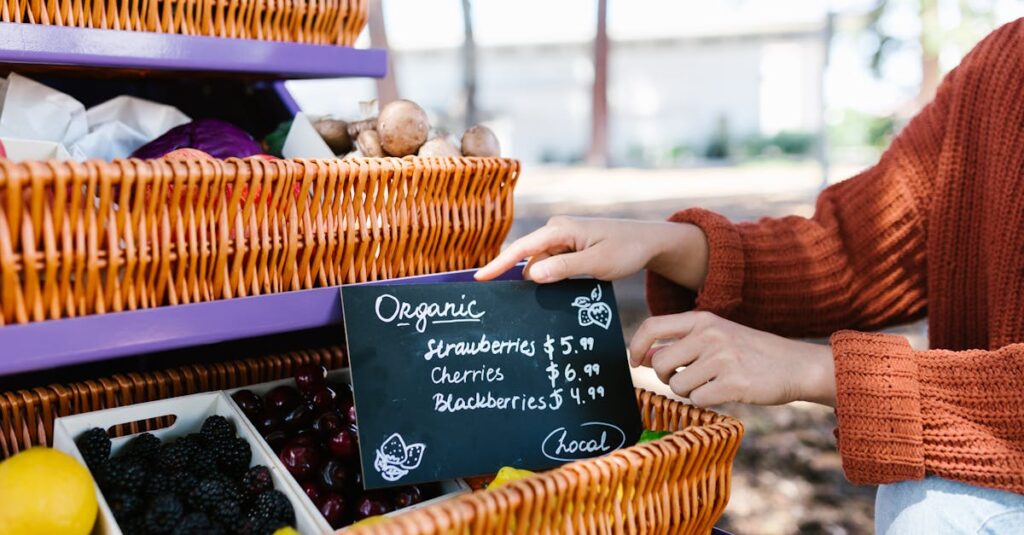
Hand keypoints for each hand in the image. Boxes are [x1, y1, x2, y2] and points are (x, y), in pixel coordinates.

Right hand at [475, 216, 708, 287]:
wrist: (648, 241)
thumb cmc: (625, 250)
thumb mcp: (597, 263)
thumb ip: (564, 268)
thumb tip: (531, 275)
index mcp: (560, 229)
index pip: (522, 248)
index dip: (499, 264)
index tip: (479, 278)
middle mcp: (556, 230)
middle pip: (527, 258)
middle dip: (515, 277)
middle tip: (500, 300)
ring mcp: (562, 239)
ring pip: (539, 264)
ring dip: (536, 282)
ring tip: (527, 302)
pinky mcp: (568, 248)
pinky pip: (550, 265)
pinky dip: (548, 279)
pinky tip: (547, 294)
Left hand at [631, 311, 835, 406]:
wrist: (796, 365)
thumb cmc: (750, 353)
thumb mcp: (714, 337)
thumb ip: (678, 344)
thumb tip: (641, 356)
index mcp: (702, 319)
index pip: (653, 326)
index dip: (636, 346)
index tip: (635, 362)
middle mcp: (710, 335)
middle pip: (660, 362)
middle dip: (665, 377)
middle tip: (683, 379)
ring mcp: (722, 358)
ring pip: (677, 385)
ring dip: (688, 391)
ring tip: (710, 384)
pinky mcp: (733, 383)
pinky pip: (697, 400)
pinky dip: (704, 402)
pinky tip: (722, 393)